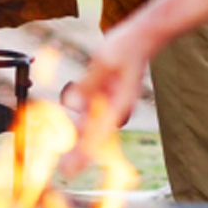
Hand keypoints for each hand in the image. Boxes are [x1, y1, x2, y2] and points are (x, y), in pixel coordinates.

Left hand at [60, 18, 151, 176]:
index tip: (71, 171)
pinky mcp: (109, 94)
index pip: (98, 135)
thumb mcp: (103, 61)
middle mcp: (117, 107)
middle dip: (79, 153)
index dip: (83, 155)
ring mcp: (114, 102)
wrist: (143, 36)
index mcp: (118, 104)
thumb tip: (73, 104)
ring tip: (65, 153)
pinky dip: (82, 121)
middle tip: (65, 172)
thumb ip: (88, 84)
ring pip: (93, 125)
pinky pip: (93, 112)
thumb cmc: (126, 46)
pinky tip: (72, 126)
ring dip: (79, 137)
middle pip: (95, 135)